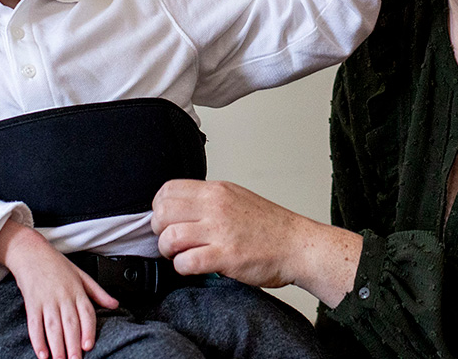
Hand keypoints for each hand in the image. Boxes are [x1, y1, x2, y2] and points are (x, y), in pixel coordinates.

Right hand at [0, 220, 117, 358]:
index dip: (88, 330)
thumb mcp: (82, 275)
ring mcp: (46, 300)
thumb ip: (98, 292)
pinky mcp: (31, 303)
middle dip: (73, 345)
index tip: (88, 345)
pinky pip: (34, 325)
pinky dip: (37, 340)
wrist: (31, 253)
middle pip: (70, 324)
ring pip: (53, 327)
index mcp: (77, 290)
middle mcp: (63, 296)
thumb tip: (115, 304)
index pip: (86, 313)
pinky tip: (42, 353)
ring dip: (57, 346)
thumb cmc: (57, 265)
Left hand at [151, 179, 361, 307]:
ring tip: (179, 256)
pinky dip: (182, 268)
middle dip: (159, 230)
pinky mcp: (226, 256)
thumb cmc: (270, 227)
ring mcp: (221, 231)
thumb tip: (178, 209)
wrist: (298, 245)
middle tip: (171, 240)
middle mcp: (216, 206)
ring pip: (170, 238)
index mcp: (217, 191)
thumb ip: (208, 201)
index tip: (166, 220)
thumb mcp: (237, 198)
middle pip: (163, 212)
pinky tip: (193, 267)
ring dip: (168, 251)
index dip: (159, 207)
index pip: (168, 190)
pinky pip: (186, 262)